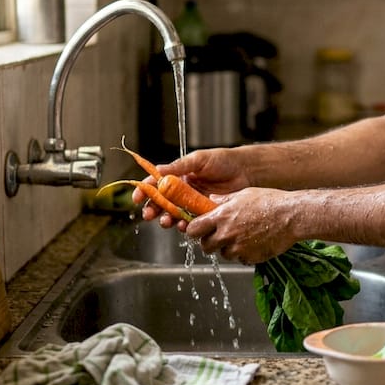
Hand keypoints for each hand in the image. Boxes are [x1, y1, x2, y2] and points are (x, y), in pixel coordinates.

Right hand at [135, 148, 251, 230]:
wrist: (246, 171)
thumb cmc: (223, 161)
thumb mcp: (199, 160)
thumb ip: (179, 167)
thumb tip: (158, 170)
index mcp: (178, 177)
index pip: (156, 184)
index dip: (145, 191)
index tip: (137, 198)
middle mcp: (182, 191)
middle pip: (161, 203)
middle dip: (153, 210)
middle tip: (149, 215)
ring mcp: (192, 203)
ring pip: (174, 215)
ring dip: (167, 219)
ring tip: (166, 221)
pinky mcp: (203, 214)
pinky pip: (190, 222)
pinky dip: (184, 225)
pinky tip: (184, 225)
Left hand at [185, 187, 297, 264]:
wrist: (292, 217)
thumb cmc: (271, 201)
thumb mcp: (244, 194)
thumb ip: (224, 200)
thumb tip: (211, 200)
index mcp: (222, 216)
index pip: (193, 229)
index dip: (194, 230)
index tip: (197, 229)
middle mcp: (226, 234)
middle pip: (205, 246)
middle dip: (209, 242)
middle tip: (219, 235)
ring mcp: (238, 248)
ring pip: (223, 254)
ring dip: (228, 248)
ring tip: (243, 236)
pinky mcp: (249, 258)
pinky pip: (240, 259)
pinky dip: (243, 254)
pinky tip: (254, 242)